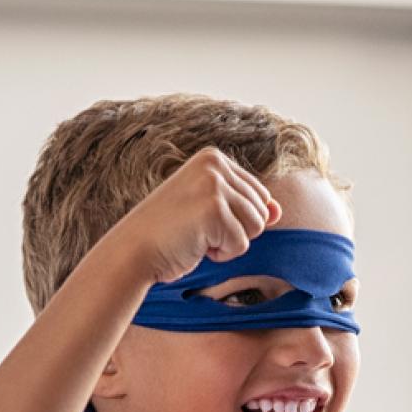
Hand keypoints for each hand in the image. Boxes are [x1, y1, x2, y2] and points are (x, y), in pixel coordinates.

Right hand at [107, 146, 281, 285]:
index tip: (200, 218)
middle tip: (197, 230)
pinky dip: (221, 254)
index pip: (259, 193)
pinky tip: (195, 245)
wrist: (134, 250)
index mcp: (213, 157)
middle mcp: (215, 164)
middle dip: (235, 229)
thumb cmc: (170, 234)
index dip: (235, 218)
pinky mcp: (214, 209)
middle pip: (261, 209)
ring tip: (197, 236)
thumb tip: (278, 211)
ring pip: (256, 226)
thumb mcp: (212, 212)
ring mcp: (215, 184)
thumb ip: (246, 206)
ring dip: (229, 242)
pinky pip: (242, 244)